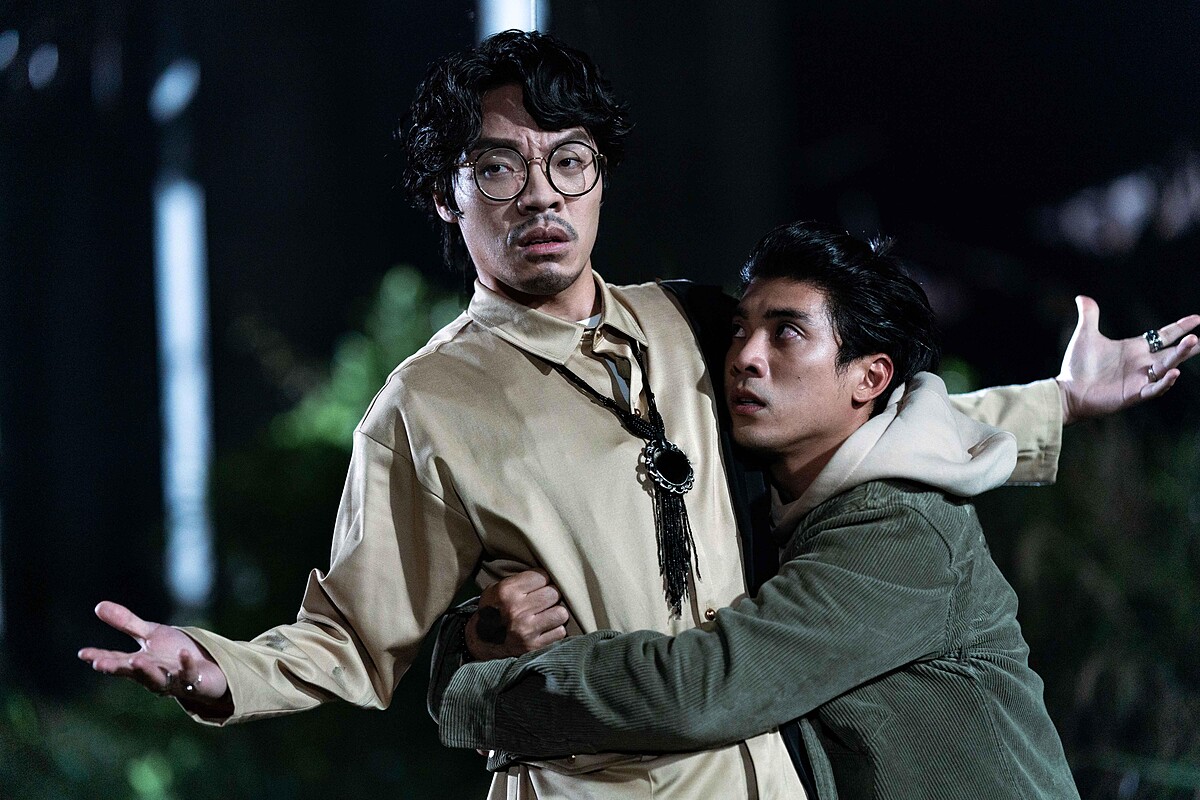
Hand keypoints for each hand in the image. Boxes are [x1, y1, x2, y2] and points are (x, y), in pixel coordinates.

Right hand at [78, 601, 232, 715]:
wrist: (207, 668)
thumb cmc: (174, 652)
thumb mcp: (150, 634)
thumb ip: (126, 623)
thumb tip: (98, 606)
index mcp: (140, 663)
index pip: (116, 660)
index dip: (99, 657)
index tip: (82, 653)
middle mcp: (152, 674)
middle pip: (132, 672)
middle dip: (117, 668)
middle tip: (99, 665)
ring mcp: (173, 680)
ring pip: (157, 679)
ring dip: (146, 671)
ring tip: (135, 659)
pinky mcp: (194, 681)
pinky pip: (189, 674)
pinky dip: (186, 665)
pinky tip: (183, 653)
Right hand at [466, 570, 569, 659]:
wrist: (479, 642)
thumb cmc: (492, 611)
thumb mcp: (495, 589)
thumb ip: (519, 580)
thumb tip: (547, 573)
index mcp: (506, 592)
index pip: (542, 576)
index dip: (543, 580)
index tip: (540, 585)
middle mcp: (516, 610)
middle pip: (553, 593)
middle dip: (551, 596)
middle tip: (544, 600)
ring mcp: (526, 630)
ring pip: (561, 613)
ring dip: (556, 613)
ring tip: (547, 614)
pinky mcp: (534, 647)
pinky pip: (560, 632)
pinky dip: (555, 630)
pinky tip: (546, 629)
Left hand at [1056, 296, 1199, 424]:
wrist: (1068, 391)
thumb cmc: (1078, 366)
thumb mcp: (1086, 336)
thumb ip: (1089, 316)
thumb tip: (1081, 297)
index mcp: (1135, 349)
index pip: (1163, 336)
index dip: (1180, 327)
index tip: (1197, 318)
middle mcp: (1142, 364)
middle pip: (1172, 352)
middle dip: (1187, 345)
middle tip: (1198, 338)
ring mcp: (1140, 379)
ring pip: (1167, 367)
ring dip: (1180, 356)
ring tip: (1193, 343)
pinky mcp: (1134, 394)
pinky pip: (1154, 388)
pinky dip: (1165, 382)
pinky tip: (1174, 373)